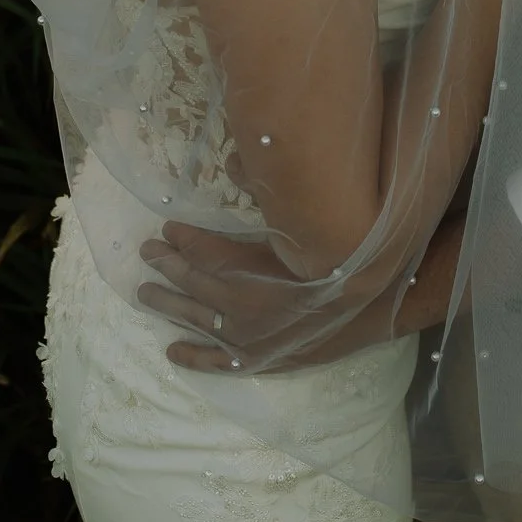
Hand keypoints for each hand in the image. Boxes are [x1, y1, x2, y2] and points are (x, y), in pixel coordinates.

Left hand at [140, 218, 464, 372]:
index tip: (166, 226)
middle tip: (145, 251)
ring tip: (143, 293)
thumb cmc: (342, 256)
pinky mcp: (262, 358)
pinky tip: (171, 351)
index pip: (204, 253)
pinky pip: (218, 361)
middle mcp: (242, 309)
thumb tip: (232, 160)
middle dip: (168, 266)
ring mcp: (249, 338)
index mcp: (250, 272)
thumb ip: (268, 192)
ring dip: (170, 305)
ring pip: (197, 320)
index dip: (183, 239)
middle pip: (194, 285)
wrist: (378, 303)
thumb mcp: (304, 221)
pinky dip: (194, 355)